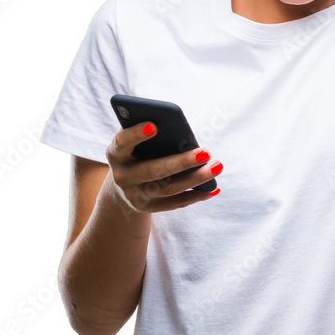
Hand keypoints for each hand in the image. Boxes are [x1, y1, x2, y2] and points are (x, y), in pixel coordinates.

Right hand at [105, 121, 222, 213]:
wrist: (123, 183)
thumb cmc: (136, 151)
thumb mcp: (135, 141)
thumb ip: (148, 131)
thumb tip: (180, 129)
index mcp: (116, 153)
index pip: (122, 143)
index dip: (136, 135)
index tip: (153, 126)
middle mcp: (122, 176)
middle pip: (154, 170)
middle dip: (181, 162)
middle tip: (206, 152)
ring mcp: (135, 195)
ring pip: (168, 188)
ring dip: (196, 179)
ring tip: (217, 166)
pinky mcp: (147, 208)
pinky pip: (175, 203)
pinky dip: (195, 196)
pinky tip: (213, 188)